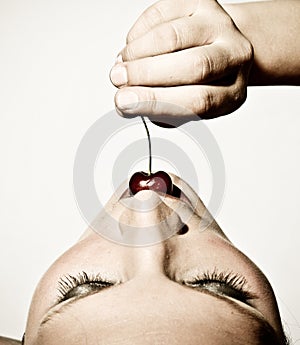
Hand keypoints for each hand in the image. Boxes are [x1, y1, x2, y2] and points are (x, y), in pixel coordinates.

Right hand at [110, 0, 252, 124]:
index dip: (157, 101)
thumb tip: (125, 103)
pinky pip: (163, 14)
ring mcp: (220, 25)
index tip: (125, 103)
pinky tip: (132, 48)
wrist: (213, 49)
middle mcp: (234, 57)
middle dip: (147, 74)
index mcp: (231, 92)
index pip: (199, 101)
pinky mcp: (201, 2)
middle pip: (193, 67)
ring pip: (175, 37)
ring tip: (121, 65)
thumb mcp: (182, 107)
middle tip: (118, 79)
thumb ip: (157, 108)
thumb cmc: (196, 83)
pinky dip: (138, 33)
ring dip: (138, 52)